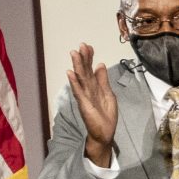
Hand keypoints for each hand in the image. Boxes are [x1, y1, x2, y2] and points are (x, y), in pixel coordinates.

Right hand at [64, 43, 118, 163]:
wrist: (105, 133)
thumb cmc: (106, 115)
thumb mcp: (108, 94)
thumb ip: (103, 80)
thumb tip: (100, 64)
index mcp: (94, 86)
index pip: (90, 69)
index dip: (89, 58)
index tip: (88, 46)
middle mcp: (88, 89)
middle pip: (84, 71)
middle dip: (83, 58)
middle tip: (81, 45)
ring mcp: (85, 96)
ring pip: (80, 78)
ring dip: (77, 66)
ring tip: (74, 53)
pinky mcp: (84, 104)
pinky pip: (78, 92)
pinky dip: (74, 82)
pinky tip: (70, 73)